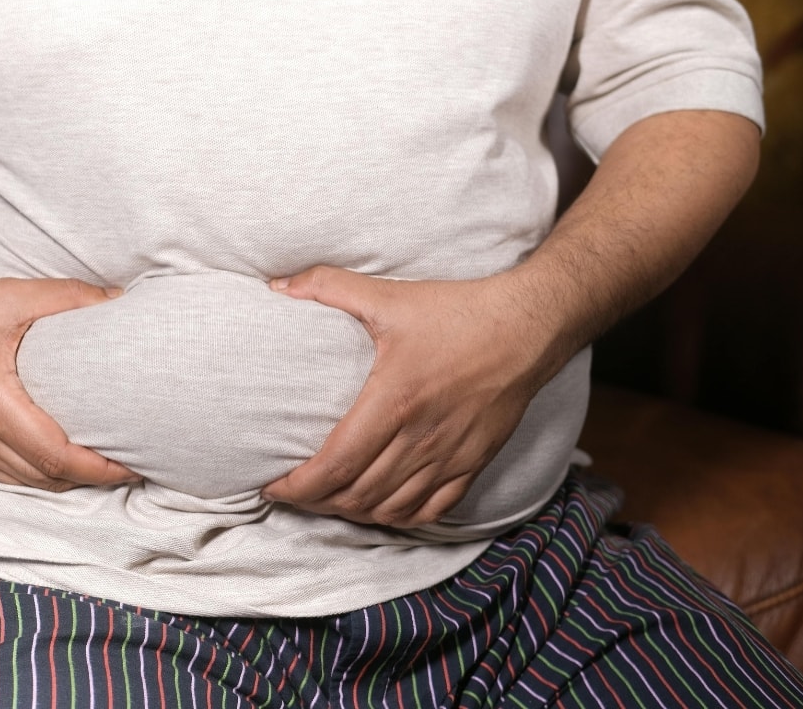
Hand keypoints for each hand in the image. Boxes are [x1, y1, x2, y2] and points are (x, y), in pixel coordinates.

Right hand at [0, 277, 138, 490]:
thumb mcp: (9, 297)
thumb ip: (67, 298)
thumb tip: (118, 300)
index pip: (56, 457)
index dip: (101, 468)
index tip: (135, 464)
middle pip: (47, 478)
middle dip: (93, 478)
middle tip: (131, 464)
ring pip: (27, 483)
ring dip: (66, 479)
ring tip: (104, 464)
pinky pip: (5, 476)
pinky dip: (37, 473)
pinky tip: (59, 458)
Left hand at [261, 266, 551, 526]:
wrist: (530, 326)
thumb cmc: (459, 312)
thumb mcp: (390, 295)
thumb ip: (329, 286)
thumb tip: (277, 285)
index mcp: (394, 402)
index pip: (335, 465)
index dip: (298, 486)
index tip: (272, 486)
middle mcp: (421, 437)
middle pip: (356, 495)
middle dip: (316, 502)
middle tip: (292, 492)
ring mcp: (450, 456)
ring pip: (389, 509)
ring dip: (352, 512)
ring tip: (327, 500)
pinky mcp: (473, 463)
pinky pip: (429, 511)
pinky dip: (397, 517)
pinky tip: (377, 507)